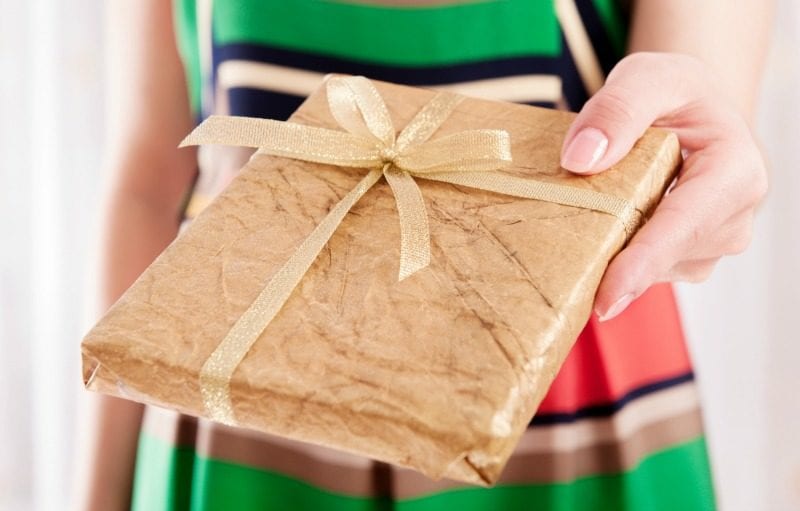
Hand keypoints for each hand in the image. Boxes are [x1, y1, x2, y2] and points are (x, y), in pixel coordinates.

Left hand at [560, 52, 767, 320]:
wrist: (691, 108)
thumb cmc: (673, 92)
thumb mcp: (646, 77)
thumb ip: (617, 110)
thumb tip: (580, 159)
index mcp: (735, 171)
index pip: (684, 224)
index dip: (644, 262)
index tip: (607, 296)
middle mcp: (733, 216)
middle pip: (666, 256)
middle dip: (615, 266)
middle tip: (561, 275)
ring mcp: (711, 243)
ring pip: (653, 270)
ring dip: (612, 259)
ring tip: (575, 236)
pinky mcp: (687, 257)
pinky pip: (646, 271)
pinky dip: (615, 259)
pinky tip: (593, 239)